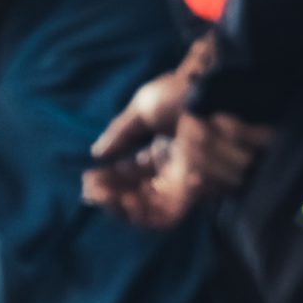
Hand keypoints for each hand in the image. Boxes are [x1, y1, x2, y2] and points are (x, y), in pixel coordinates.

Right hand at [84, 61, 197, 226]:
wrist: (212, 85)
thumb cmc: (181, 93)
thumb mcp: (144, 111)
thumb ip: (122, 134)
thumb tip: (98, 154)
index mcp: (158, 157)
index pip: (129, 182)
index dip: (107, 186)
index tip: (89, 183)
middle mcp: (172, 175)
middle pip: (138, 203)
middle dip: (114, 201)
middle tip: (96, 193)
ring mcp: (185, 185)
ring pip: (151, 214)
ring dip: (126, 210)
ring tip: (112, 199)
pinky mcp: (197, 193)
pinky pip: (169, 216)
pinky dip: (147, 215)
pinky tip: (129, 202)